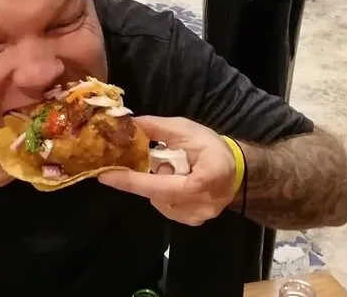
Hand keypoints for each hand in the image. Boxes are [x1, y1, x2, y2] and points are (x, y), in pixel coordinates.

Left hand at [98, 116, 236, 225]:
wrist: (234, 171)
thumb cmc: (209, 147)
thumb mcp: (185, 129)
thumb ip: (156, 128)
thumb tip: (127, 124)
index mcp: (215, 170)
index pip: (185, 182)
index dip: (145, 181)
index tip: (112, 176)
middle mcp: (209, 198)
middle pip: (161, 192)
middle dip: (138, 178)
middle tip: (120, 166)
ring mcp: (200, 214)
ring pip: (158, 199)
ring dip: (152, 183)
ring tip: (168, 169)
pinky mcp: (192, 221)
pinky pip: (163, 206)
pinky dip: (158, 192)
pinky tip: (170, 181)